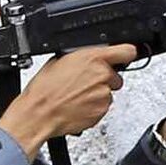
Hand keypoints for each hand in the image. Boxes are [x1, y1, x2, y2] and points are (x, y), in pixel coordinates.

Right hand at [0, 43, 137, 157]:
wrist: (39, 113)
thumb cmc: (45, 89)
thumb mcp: (60, 60)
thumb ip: (82, 58)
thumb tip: (88, 58)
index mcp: (93, 58)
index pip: (126, 51)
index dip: (126, 54)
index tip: (125, 56)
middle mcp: (102, 75)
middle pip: (116, 76)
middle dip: (104, 80)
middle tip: (85, 84)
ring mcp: (104, 95)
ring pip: (108, 93)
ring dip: (97, 95)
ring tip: (76, 96)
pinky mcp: (102, 111)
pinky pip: (102, 107)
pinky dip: (93, 107)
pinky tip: (78, 105)